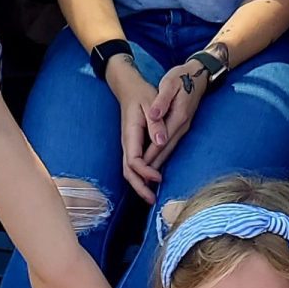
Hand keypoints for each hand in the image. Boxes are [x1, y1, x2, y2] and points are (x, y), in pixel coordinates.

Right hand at [108, 60, 163, 203]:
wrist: (129, 87)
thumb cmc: (141, 94)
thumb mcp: (150, 103)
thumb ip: (156, 123)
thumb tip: (161, 141)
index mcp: (130, 133)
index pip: (134, 160)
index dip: (145, 172)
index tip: (159, 178)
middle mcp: (127, 142)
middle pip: (128, 171)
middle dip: (139, 187)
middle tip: (153, 200)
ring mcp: (129, 145)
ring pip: (130, 170)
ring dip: (140, 184)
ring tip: (152, 197)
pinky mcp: (133, 145)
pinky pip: (134, 165)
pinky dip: (142, 176)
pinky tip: (152, 181)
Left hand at [143, 59, 209, 170]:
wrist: (199, 74)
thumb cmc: (182, 77)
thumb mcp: (170, 84)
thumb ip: (162, 101)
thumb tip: (154, 116)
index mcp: (177, 117)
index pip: (160, 142)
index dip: (149, 157)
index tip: (138, 170)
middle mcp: (182, 126)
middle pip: (165, 151)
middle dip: (153, 168)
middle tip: (141, 184)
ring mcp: (184, 127)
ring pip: (169, 150)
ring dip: (158, 165)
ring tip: (146, 179)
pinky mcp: (182, 126)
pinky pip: (171, 145)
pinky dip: (162, 155)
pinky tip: (156, 162)